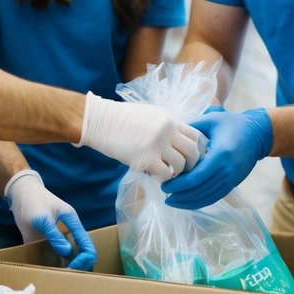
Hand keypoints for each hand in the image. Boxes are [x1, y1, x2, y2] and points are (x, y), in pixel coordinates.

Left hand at [5, 171, 97, 270]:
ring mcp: (57, 238)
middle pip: (81, 253)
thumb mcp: (43, 218)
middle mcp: (67, 232)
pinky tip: (48, 274)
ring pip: (68, 258)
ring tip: (59, 279)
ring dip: (66, 268)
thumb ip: (54, 235)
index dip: (83, 259)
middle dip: (78, 267)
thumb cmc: (33, 201)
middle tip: (66, 277)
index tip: (72, 268)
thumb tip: (67, 252)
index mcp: (72, 223)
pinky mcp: (45, 242)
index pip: (86, 245)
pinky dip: (53, 266)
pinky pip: (52, 257)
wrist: (19, 194)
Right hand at [76, 92, 201, 179]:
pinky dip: (162, 178)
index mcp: (169, 119)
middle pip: (193, 151)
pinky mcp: (145, 158)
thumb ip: (166, 127)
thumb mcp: (149, 115)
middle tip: (181, 170)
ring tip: (165, 173)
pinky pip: (164, 174)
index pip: (195, 135)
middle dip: (190, 164)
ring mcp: (157, 144)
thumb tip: (178, 143)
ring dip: (175, 173)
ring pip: (180, 164)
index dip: (195, 149)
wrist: (98, 120)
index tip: (187, 157)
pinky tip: (154, 176)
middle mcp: (167, 130)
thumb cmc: (120, 119)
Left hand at [163, 107, 272, 209]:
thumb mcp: (212, 119)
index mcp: (220, 154)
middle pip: (200, 190)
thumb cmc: (233, 124)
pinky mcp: (234, 183)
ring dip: (189, 201)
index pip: (196, 177)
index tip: (165, 185)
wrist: (258, 134)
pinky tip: (188, 201)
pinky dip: (200, 201)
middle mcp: (227, 170)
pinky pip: (215, 197)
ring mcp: (232, 179)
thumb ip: (192, 126)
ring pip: (207, 197)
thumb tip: (172, 135)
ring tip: (173, 200)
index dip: (179, 185)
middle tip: (165, 194)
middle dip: (180, 195)